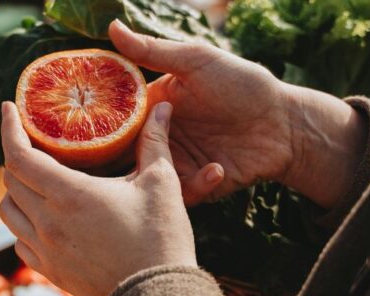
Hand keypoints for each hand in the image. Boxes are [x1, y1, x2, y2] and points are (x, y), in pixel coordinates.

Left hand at [0, 101, 201, 295]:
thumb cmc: (161, 239)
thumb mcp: (161, 184)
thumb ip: (155, 141)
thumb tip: (163, 106)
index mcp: (69, 195)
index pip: (19, 155)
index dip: (8, 128)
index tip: (8, 110)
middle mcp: (47, 222)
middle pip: (11, 180)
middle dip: (17, 155)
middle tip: (33, 142)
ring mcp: (45, 250)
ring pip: (8, 212)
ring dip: (15, 191)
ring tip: (35, 180)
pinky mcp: (50, 272)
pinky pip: (20, 242)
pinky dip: (23, 224)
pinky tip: (43, 218)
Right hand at [109, 21, 366, 207]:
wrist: (286, 124)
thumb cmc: (244, 85)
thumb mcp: (197, 61)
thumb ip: (153, 51)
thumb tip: (112, 27)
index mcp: (152, 106)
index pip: (112, 118)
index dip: (95, 124)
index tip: (83, 129)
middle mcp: (158, 136)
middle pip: (122, 155)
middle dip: (117, 162)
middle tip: (122, 162)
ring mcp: (176, 163)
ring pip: (146, 179)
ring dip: (157, 176)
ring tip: (171, 168)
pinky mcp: (196, 186)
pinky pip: (181, 195)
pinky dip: (196, 185)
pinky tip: (217, 168)